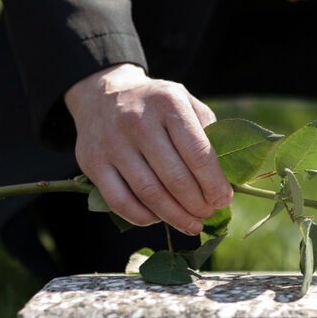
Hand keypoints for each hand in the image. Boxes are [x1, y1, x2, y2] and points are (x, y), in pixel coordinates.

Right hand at [64, 64, 232, 234]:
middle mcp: (138, 121)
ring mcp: (112, 143)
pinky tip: (158, 219)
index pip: (198, 154)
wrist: (103, 94)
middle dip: (198, 204)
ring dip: (175, 217)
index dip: (215, 184)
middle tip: (208, 214)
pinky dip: (143, 217)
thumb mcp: (185, 102)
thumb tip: (224, 180)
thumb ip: (207, 134)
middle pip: (175, 178)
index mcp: (168, 103)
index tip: (224, 200)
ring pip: (149, 194)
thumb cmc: (155, 105)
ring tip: (191, 224)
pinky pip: (120, 202)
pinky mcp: (92, 162)